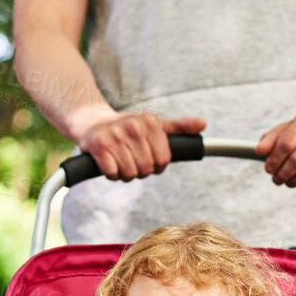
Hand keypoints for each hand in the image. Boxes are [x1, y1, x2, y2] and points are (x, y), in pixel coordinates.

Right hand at [75, 111, 206, 180]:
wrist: (92, 121)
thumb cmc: (127, 127)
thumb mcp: (155, 124)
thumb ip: (180, 127)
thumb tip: (203, 124)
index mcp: (150, 122)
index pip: (163, 159)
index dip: (156, 165)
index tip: (148, 158)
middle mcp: (134, 127)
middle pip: (146, 169)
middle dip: (140, 170)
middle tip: (131, 160)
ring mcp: (115, 136)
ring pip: (130, 174)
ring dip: (125, 173)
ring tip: (120, 160)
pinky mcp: (99, 147)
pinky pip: (113, 174)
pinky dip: (111, 174)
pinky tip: (108, 163)